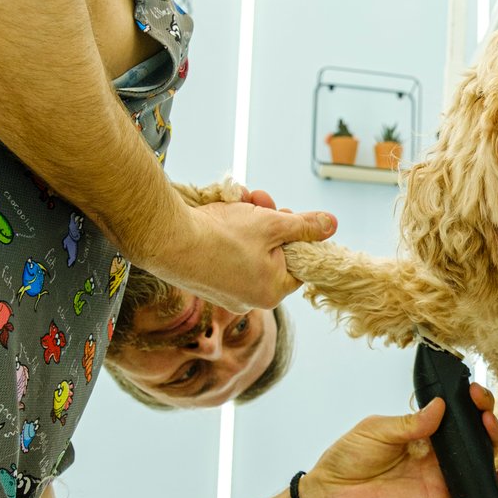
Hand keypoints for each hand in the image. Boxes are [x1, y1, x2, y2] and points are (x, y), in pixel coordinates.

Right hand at [137, 194, 336, 312]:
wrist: (166, 239)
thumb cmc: (222, 237)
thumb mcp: (274, 225)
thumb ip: (304, 226)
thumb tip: (332, 225)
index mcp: (271, 292)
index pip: (298, 264)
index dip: (296, 236)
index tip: (287, 216)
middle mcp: (248, 297)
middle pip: (273, 253)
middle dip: (270, 222)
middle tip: (261, 201)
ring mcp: (223, 290)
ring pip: (248, 248)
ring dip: (248, 219)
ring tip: (239, 200)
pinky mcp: (203, 277)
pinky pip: (225, 251)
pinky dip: (227, 228)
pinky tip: (220, 211)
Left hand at [298, 385, 497, 497]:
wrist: (334, 495)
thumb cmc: (348, 459)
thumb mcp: (377, 430)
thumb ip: (410, 422)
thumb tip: (439, 407)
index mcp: (421, 431)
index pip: (454, 413)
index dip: (468, 401)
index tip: (471, 391)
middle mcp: (435, 452)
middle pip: (473, 434)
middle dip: (485, 416)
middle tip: (483, 407)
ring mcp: (439, 474)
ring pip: (477, 459)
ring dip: (491, 443)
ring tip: (489, 428)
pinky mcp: (439, 497)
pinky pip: (470, 492)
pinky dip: (489, 485)